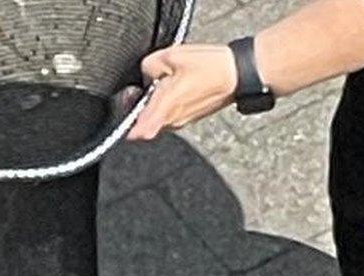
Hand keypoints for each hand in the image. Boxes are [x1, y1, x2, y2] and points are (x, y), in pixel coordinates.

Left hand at [124, 44, 238, 140]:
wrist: (240, 74)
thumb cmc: (210, 66)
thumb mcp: (171, 56)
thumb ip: (148, 66)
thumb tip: (145, 75)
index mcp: (165, 108)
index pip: (138, 132)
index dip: (127, 126)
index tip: (124, 112)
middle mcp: (172, 121)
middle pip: (145, 123)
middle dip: (140, 107)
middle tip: (145, 87)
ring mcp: (183, 121)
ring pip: (158, 117)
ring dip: (155, 104)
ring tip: (165, 82)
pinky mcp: (191, 117)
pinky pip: (171, 114)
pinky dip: (169, 103)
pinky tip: (177, 85)